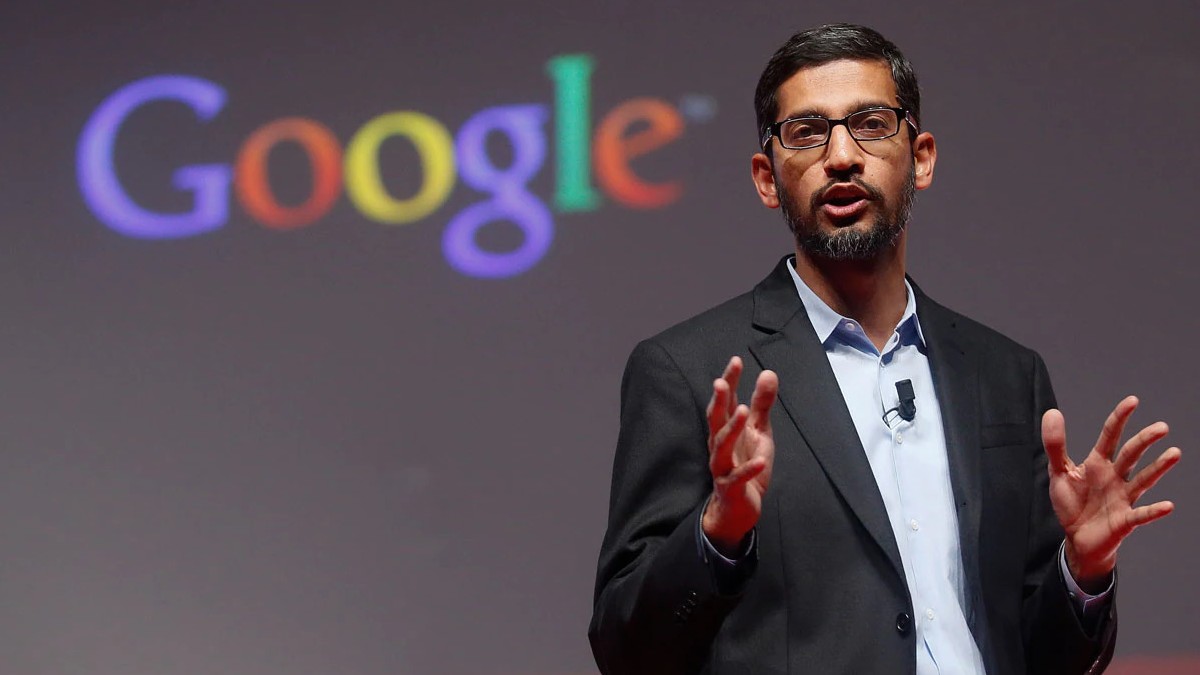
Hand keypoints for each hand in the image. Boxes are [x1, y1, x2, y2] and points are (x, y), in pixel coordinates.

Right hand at [701, 356, 778, 553]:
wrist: (738, 509)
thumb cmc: (747, 466)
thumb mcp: (760, 433)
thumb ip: (763, 404)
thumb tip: (768, 373)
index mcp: (727, 429)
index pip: (726, 401)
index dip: (730, 382)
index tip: (736, 361)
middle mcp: (719, 445)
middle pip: (716, 419)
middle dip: (720, 401)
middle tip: (722, 382)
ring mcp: (722, 467)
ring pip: (721, 445)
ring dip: (731, 428)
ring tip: (743, 411)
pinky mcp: (729, 488)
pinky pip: (736, 478)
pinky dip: (748, 470)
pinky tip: (761, 461)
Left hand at [1042, 396, 1181, 589]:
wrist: (1077, 538)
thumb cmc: (1072, 504)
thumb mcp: (1059, 472)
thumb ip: (1055, 445)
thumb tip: (1052, 412)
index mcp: (1098, 464)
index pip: (1111, 436)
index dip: (1119, 418)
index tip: (1132, 401)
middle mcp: (1115, 477)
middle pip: (1131, 454)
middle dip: (1145, 440)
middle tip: (1162, 427)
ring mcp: (1123, 498)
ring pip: (1144, 480)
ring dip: (1159, 468)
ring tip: (1174, 453)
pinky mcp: (1125, 520)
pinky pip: (1141, 515)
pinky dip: (1154, 511)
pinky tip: (1168, 505)